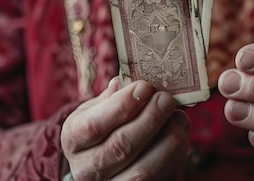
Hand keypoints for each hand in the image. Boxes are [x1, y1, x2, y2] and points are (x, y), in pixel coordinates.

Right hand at [61, 79, 190, 180]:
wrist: (103, 160)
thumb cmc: (103, 125)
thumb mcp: (98, 108)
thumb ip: (113, 97)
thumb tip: (127, 82)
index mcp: (73, 139)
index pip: (93, 125)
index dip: (121, 106)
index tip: (144, 87)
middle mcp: (86, 168)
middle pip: (120, 147)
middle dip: (149, 120)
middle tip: (166, 99)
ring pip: (141, 170)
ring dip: (167, 141)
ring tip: (179, 117)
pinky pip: (157, 178)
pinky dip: (174, 155)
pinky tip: (180, 135)